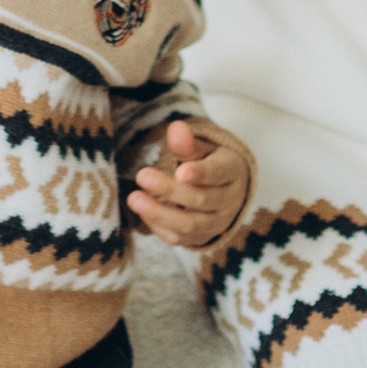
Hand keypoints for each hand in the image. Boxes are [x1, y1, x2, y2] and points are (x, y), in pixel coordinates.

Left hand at [128, 117, 250, 251]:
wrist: (227, 193)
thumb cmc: (211, 163)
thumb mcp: (205, 149)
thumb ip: (188, 143)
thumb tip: (176, 128)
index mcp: (232, 173)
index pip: (218, 174)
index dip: (200, 174)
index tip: (180, 171)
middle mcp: (228, 202)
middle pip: (201, 200)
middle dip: (169, 190)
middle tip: (142, 175)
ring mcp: (216, 224)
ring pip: (189, 225)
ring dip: (159, 213)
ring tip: (134, 198)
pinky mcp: (200, 239)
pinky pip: (178, 239)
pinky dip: (158, 226)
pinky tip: (142, 210)